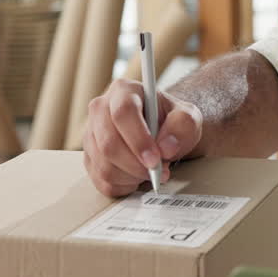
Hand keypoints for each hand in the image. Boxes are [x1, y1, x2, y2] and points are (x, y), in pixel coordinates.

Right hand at [82, 78, 202, 196]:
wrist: (165, 133)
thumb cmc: (172, 122)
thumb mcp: (188, 117)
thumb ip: (183, 126)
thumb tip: (166, 146)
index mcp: (124, 90)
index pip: (123, 113)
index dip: (138, 139)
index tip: (155, 159)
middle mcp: (101, 109)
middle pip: (108, 143)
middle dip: (135, 164)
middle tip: (159, 172)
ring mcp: (91, 135)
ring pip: (104, 166)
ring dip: (132, 176)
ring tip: (152, 171)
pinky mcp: (89, 158)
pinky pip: (102, 181)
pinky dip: (125, 185)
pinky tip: (138, 176)